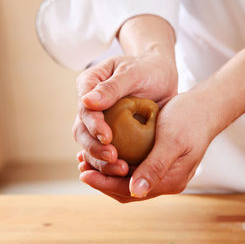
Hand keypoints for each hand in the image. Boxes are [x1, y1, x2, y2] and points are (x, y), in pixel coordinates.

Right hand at [73, 51, 177, 172]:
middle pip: (82, 131)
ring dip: (102, 161)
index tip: (108, 138)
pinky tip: (121, 175)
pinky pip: (106, 151)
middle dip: (95, 148)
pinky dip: (111, 164)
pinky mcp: (112, 133)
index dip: (93, 125)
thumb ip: (112, 87)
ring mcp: (99, 120)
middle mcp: (89, 105)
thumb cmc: (148, 68)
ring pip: (91, 145)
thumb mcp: (133, 72)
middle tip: (114, 159)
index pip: (84, 108)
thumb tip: (86, 102)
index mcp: (88, 85)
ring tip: (121, 170)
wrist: (161, 76)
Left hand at [78, 86, 214, 202]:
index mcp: (170, 181)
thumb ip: (155, 167)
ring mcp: (163, 172)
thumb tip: (136, 191)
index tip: (84, 174)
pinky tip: (105, 152)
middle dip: (102, 181)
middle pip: (127, 190)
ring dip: (107, 173)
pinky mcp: (159, 161)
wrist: (205, 107)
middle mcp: (166, 181)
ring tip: (87, 161)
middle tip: (81, 167)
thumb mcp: (171, 141)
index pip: (130, 191)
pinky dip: (117, 163)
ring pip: (128, 181)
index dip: (104, 184)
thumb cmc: (189, 119)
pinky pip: (134, 168)